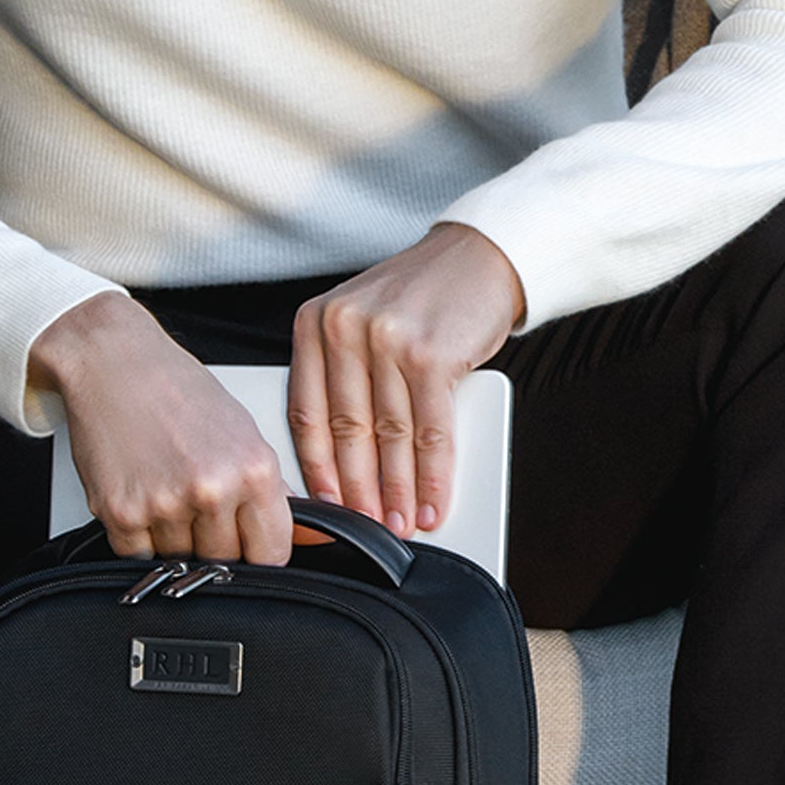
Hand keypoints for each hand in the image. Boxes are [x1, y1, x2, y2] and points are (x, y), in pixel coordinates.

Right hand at [32, 293, 291, 563]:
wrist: (112, 363)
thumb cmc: (178, 391)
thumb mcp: (245, 432)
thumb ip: (274, 490)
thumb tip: (309, 537)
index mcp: (254, 469)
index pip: (272, 553)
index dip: (261, 556)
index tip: (251, 549)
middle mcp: (213, 489)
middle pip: (225, 562)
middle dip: (215, 544)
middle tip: (198, 505)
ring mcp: (165, 504)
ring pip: (181, 563)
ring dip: (175, 541)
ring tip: (167, 491)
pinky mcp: (121, 513)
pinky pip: (138, 557)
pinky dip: (139, 539)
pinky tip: (142, 499)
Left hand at [289, 222, 522, 534]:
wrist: (479, 258)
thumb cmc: (421, 296)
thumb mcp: (361, 320)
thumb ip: (344, 372)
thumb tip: (345, 458)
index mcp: (315, 323)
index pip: (305, 411)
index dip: (316, 467)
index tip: (325, 505)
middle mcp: (344, 327)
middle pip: (346, 430)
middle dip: (356, 490)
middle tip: (365, 526)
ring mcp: (388, 340)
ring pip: (388, 436)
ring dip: (396, 491)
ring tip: (401, 524)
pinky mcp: (431, 354)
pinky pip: (430, 431)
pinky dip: (433, 475)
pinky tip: (432, 501)